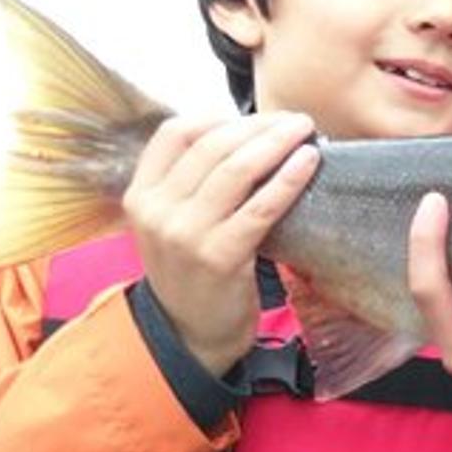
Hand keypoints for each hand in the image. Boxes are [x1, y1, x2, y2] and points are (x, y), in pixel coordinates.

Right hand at [124, 112, 319, 376]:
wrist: (189, 334)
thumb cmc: (193, 270)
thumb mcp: (171, 223)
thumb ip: (191, 183)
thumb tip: (246, 136)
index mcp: (141, 195)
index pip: (174, 134)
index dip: (218, 118)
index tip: (254, 118)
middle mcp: (157, 210)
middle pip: (212, 146)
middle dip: (258, 125)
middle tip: (295, 119)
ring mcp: (186, 234)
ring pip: (236, 169)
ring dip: (276, 142)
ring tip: (305, 130)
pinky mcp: (220, 256)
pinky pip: (261, 207)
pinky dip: (288, 179)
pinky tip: (309, 162)